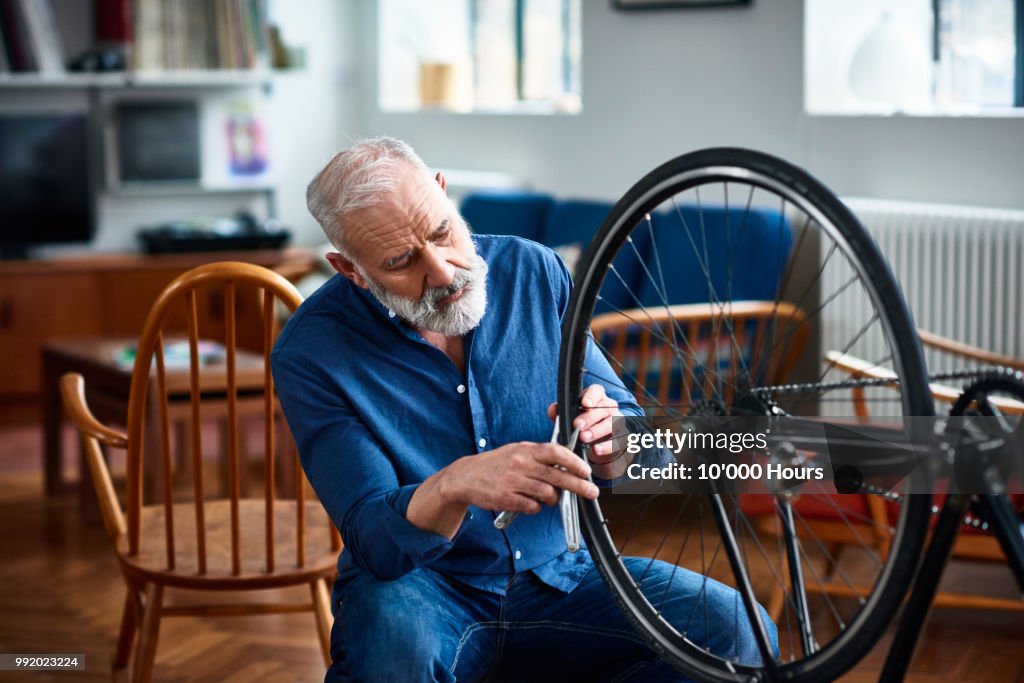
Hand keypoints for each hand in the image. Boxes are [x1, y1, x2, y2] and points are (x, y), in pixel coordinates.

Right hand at [441, 442, 599, 514]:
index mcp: (525, 449)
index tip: (586, 471)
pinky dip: (535, 507)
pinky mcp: (507, 498)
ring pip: (547, 494)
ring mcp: (513, 482)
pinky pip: (532, 506)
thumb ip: (539, 456)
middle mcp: (521, 464)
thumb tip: (567, 465)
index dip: (574, 462)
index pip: (556, 452)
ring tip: (548, 497)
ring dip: (552, 499)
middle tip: (591, 492)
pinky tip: (529, 502)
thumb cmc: (496, 464)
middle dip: (578, 486)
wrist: (466, 477)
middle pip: (557, 477)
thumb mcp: (517, 451)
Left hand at [547, 384, 626, 479]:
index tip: (585, 404)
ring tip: (584, 438)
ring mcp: (619, 422)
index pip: (597, 391)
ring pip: (612, 423)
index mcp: (597, 398)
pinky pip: (618, 440)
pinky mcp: (623, 437)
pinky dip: (607, 446)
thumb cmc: (583, 426)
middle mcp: (610, 407)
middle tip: (578, 425)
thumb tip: (553, 410)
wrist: (598, 445)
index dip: (592, 396)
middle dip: (590, 417)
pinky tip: (596, 449)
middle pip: (604, 408)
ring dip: (597, 431)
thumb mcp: (570, 418)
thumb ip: (560, 412)